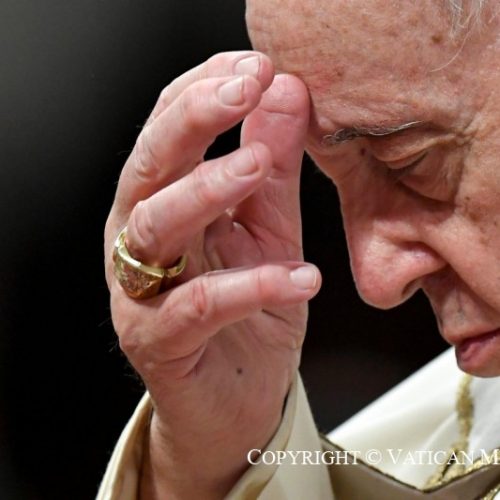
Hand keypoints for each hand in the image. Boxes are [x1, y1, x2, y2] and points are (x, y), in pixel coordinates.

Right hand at [104, 51, 320, 498]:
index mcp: (164, 204)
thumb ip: (273, 168)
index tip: (255, 66)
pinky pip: (197, 307)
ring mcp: (141, 291)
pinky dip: (250, 286)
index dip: (205, 91)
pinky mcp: (159, 341)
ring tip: (255, 166)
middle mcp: (141, 241)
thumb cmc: (250, 311)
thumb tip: (284, 95)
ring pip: (154, 227)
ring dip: (205, 190)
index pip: (168, 131)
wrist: (239, 397)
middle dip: (191, 119)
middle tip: (244, 87)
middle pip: (148, 167)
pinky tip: (300, 276)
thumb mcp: (269, 229)